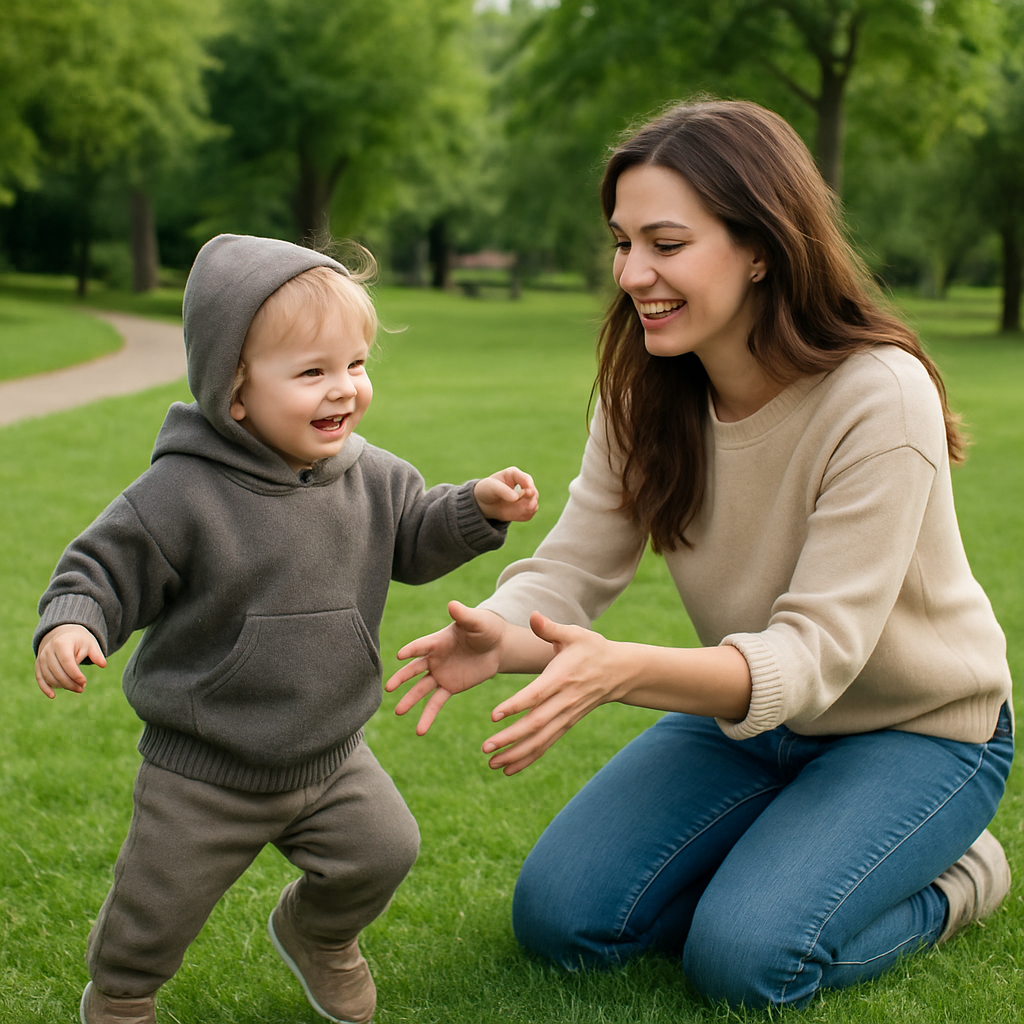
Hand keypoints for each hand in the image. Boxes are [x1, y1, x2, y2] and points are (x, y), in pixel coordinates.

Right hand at [35, 624, 106, 698]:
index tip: (84, 682)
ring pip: (49, 676)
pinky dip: (45, 688)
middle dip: (70, 683)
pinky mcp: (39, 664)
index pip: (67, 662)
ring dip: (62, 686)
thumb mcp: (90, 643)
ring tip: (76, 689)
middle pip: (57, 671)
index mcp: (62, 643)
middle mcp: (48, 650)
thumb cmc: (78, 640)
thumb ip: (96, 654)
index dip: (75, 674)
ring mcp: (41, 657)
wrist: (61, 633)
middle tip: (82, 688)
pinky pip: (40, 678)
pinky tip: (53, 696)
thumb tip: (103, 664)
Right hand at [385, 601, 507, 734]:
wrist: (497, 646)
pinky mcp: (450, 687)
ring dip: (410, 700)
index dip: (412, 649)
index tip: (400, 656)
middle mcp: (434, 658)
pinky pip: (436, 702)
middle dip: (402, 678)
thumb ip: (464, 615)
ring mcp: (440, 674)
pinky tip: (420, 729)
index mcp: (438, 641)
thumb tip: (452, 604)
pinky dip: (428, 715)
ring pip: (421, 689)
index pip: (422, 646)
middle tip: (388, 688)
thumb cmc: (485, 628)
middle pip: (414, 669)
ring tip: (398, 712)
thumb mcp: (477, 622)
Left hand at [474, 468, 537, 522]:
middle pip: (533, 491)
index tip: (528, 492)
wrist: (482, 503)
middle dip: (533, 498)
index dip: (529, 485)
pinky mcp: (523, 509)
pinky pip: (529, 513)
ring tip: (528, 509)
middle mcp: (522, 485)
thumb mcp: (491, 487)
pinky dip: (527, 515)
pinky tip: (519, 516)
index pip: (526, 479)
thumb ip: (504, 491)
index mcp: (514, 475)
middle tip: (530, 505)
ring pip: (533, 503)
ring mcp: (524, 498)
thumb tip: (516, 498)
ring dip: (532, 507)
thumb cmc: (486, 490)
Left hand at [482, 612, 624, 775]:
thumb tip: (533, 616)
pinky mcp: (567, 724)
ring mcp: (567, 716)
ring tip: (492, 763)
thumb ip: (550, 628)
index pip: (537, 695)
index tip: (494, 715)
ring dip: (516, 754)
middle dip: (510, 738)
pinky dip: (529, 758)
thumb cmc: (591, 648)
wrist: (619, 671)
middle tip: (485, 747)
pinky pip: (547, 745)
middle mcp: (564, 701)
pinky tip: (508, 769)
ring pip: (541, 740)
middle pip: (536, 724)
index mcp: (561, 677)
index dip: (516, 705)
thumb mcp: (573, 634)